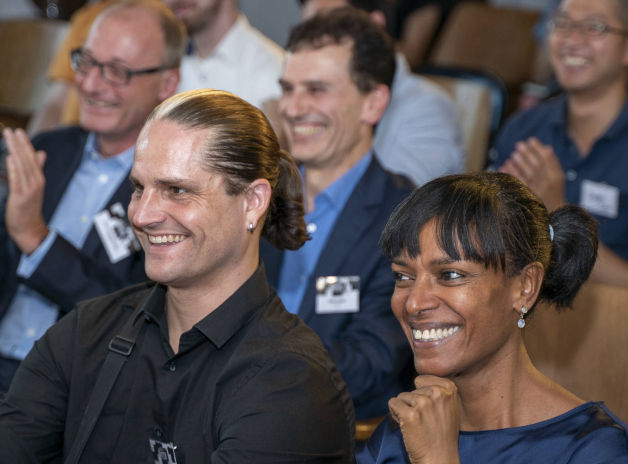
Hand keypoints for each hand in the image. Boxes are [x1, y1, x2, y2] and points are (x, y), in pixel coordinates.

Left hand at [3, 128, 48, 253]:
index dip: (25, 144)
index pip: (32, 158)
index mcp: (39, 179)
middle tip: (12, 130)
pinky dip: (14, 168)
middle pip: (27, 159)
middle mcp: (36, 182)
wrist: (30, 228)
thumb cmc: (29, 207)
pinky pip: (17, 180)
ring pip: (22, 166)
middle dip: (20, 144)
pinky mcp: (21, 197)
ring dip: (15, 151)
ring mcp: (29, 189)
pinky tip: (11, 158)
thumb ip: (37, 169)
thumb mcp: (35, 187)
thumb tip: (41, 153)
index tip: (19, 132)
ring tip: (8, 138)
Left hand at [388, 375, 459, 463]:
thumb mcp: (449, 408)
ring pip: (401, 397)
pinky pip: (393, 403)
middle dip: (413, 404)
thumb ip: (438, 392)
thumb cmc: (442, 435)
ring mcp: (423, 404)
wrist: (439, 459)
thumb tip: (418, 380)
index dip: (420, 394)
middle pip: (411, 390)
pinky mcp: (409, 414)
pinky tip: (406, 426)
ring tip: (416, 425)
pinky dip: (395, 414)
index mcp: (449, 389)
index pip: (421, 379)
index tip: (429, 410)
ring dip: (404, 410)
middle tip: (423, 421)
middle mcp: (437, 393)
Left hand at [499, 137, 565, 210]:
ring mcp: (539, 189)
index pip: (548, 159)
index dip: (538, 148)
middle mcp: (549, 182)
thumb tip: (547, 148)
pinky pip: (519, 183)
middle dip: (528, 153)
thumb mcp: (558, 178)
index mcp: (557, 175)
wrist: (554, 213)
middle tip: (519, 145)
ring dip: (520, 162)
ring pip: (528, 173)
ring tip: (513, 154)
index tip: (531, 140)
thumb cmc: (554, 192)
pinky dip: (512, 174)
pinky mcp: (528, 195)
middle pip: (537, 164)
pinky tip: (506, 166)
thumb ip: (553, 164)